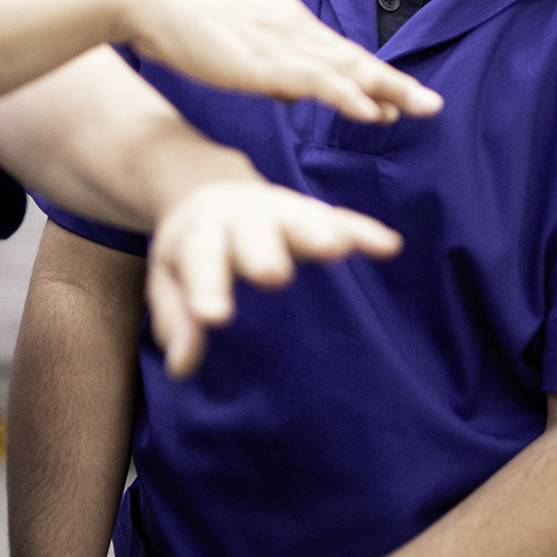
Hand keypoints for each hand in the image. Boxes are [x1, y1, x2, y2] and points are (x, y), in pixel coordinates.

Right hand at [115, 0, 441, 123]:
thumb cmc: (181, 22)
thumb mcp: (234, 47)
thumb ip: (268, 66)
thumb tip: (291, 91)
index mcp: (286, 22)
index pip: (339, 54)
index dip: (372, 76)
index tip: (402, 96)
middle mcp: (293, 28)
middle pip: (354, 60)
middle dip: (395, 84)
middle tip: (432, 105)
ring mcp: (280, 41)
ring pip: (346, 69)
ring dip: (386, 89)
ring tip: (420, 108)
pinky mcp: (262, 59)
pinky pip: (315, 80)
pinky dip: (346, 95)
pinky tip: (369, 110)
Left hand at [147, 179, 401, 377]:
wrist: (209, 189)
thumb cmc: (190, 248)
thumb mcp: (168, 279)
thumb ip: (176, 318)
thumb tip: (181, 367)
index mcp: (199, 231)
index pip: (200, 259)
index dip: (207, 287)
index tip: (214, 318)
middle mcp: (240, 215)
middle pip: (251, 233)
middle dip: (263, 252)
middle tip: (272, 276)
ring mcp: (279, 211)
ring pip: (298, 219)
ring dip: (316, 233)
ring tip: (335, 249)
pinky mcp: (311, 213)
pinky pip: (340, 218)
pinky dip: (362, 231)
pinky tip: (388, 246)